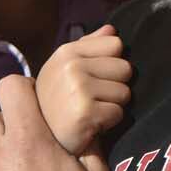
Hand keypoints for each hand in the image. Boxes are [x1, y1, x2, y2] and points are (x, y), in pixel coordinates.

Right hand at [35, 24, 132, 154]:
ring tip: (92, 111)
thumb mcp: (66, 69)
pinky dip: (109, 122)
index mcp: (67, 52)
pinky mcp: (85, 113)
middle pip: (125, 68)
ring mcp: (77, 89)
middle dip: (115, 86)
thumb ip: (90, 47)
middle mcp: (70, 66)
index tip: (94, 78)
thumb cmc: (59, 102)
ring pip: (125, 92)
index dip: (111, 64)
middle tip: (93, 99)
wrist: (44, 140)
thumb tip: (112, 29)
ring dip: (113, 105)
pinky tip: (91, 125)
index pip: (116, 44)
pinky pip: (119, 113)